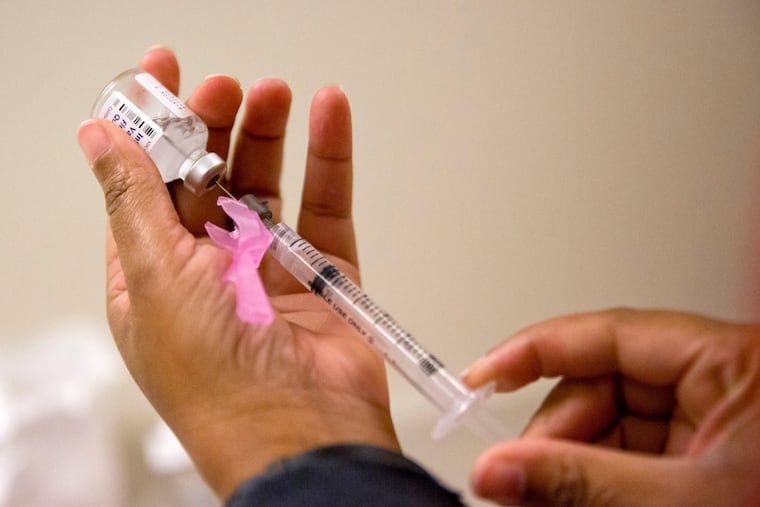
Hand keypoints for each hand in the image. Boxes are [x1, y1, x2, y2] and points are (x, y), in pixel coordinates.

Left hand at [77, 47, 398, 498]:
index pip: (145, 185)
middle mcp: (209, 271)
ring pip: (268, 187)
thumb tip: (96, 138)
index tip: (162, 74)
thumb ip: (132, 199)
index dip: (151, 128)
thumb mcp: (156, 276)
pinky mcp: (322, 275)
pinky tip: (329, 115)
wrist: (300, 432)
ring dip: (269, 137)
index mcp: (154, 275)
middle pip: (209, 180)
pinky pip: (326, 207)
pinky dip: (329, 160)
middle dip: (214, 128)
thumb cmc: (216, 379)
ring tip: (275, 93)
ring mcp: (268, 271)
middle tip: (226, 88)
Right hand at [463, 308, 759, 505]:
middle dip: (557, 431)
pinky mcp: (706, 453)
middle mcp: (719, 381)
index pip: (608, 333)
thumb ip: (580, 482)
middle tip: (519, 476)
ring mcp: (711, 418)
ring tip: (548, 496)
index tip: (483, 376)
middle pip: (603, 381)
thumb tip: (499, 468)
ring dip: (574, 460)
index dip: (534, 350)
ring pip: (611, 420)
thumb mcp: (678, 500)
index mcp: (731, 363)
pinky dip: (600, 476)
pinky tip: (581, 498)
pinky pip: (631, 450)